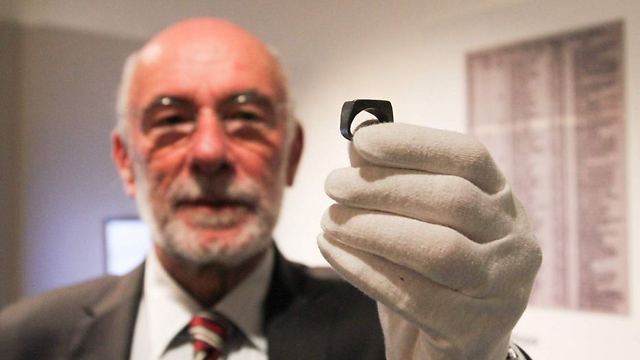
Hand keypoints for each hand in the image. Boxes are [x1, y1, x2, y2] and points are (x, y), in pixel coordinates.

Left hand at [318, 123, 540, 359]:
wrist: (454, 351)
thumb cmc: (431, 275)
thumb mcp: (419, 223)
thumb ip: (395, 182)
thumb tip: (358, 145)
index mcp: (503, 202)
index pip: (468, 157)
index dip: (413, 143)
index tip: (361, 141)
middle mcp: (515, 241)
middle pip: (451, 199)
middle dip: (383, 187)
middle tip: (333, 186)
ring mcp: (502, 288)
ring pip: (436, 248)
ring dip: (371, 228)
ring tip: (328, 221)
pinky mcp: (474, 330)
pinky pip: (413, 296)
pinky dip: (364, 269)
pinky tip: (332, 250)